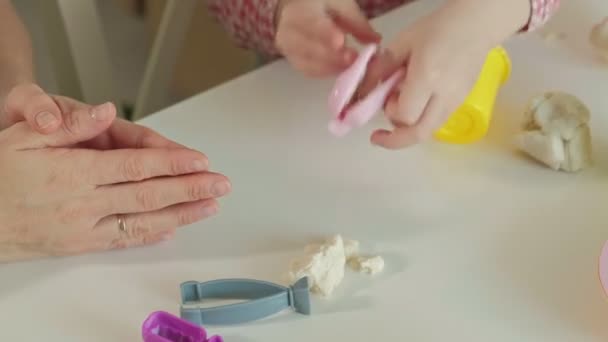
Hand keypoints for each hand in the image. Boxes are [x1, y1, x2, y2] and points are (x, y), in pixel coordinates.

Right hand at [0, 97, 230, 262]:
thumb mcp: (25, 136)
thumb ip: (70, 125)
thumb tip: (105, 111)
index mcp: (76, 172)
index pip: (136, 166)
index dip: (173, 164)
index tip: (201, 162)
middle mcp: (85, 203)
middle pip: (149, 196)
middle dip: (190, 189)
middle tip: (221, 185)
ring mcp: (85, 228)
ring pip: (142, 222)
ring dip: (181, 215)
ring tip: (210, 207)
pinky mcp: (81, 245)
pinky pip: (122, 241)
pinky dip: (150, 236)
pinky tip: (173, 231)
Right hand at [275, 0, 380, 77]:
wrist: (295, 12)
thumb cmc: (320, 5)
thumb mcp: (340, 5)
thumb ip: (357, 23)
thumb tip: (375, 41)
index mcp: (300, 10)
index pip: (311, 23)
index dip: (325, 34)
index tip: (341, 42)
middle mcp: (289, 31)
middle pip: (307, 47)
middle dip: (331, 56)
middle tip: (353, 60)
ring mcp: (289, 49)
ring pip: (308, 63)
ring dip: (331, 67)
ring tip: (352, 67)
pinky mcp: (294, 62)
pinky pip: (309, 71)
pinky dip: (326, 73)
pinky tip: (342, 72)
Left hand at [358, 0, 530, 148]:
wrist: (476, 24)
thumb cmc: (437, 29)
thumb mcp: (402, 43)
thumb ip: (381, 68)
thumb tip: (365, 91)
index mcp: (428, 78)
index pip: (404, 115)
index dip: (390, 112)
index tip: (385, 98)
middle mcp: (444, 95)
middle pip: (419, 133)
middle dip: (395, 139)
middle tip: (379, 136)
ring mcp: (456, 101)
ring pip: (429, 131)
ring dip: (409, 130)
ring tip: (398, 113)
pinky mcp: (462, 102)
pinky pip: (437, 121)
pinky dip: (421, 121)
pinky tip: (415, 105)